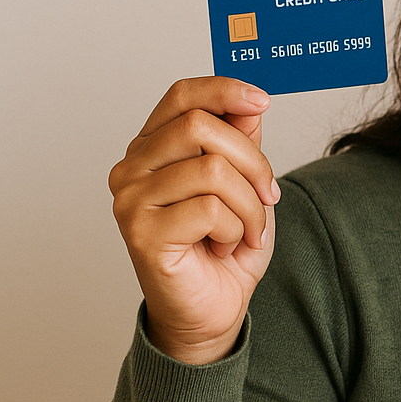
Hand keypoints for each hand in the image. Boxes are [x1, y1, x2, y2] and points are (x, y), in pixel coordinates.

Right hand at [108, 76, 279, 364]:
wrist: (212, 311)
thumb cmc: (225, 247)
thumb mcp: (245, 185)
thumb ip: (241, 142)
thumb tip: (250, 102)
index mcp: (152, 148)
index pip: (182, 96)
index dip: (224, 90)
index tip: (262, 100)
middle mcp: (131, 168)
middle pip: (201, 127)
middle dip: (253, 162)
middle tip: (269, 196)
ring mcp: (131, 200)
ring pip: (213, 170)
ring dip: (249, 206)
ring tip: (245, 231)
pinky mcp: (142, 233)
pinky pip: (210, 209)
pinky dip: (236, 230)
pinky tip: (224, 248)